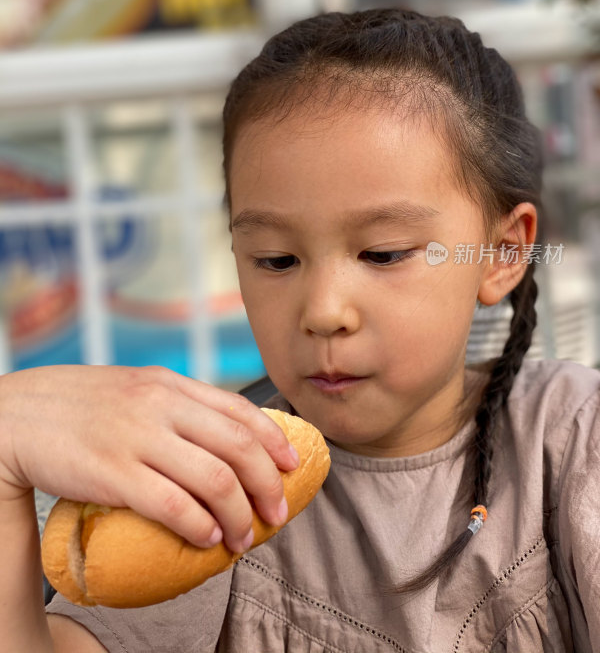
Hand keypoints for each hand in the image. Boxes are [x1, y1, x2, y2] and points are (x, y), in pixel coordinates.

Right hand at [0, 365, 298, 553]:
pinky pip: (172, 504)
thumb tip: (224, 438)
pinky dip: (200, 526)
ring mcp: (138, 438)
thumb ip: (179, 407)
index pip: (240, 410)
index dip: (275, 441)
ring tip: (244, 538)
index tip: (292, 466)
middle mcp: (161, 406)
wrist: (20, 415)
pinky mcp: (113, 473)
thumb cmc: (83, 406)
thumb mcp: (137, 391)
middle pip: (238, 447)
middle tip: (277, 513)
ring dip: (239, 515)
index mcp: (171, 385)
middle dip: (267, 485)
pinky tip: (207, 538)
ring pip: (214, 478)